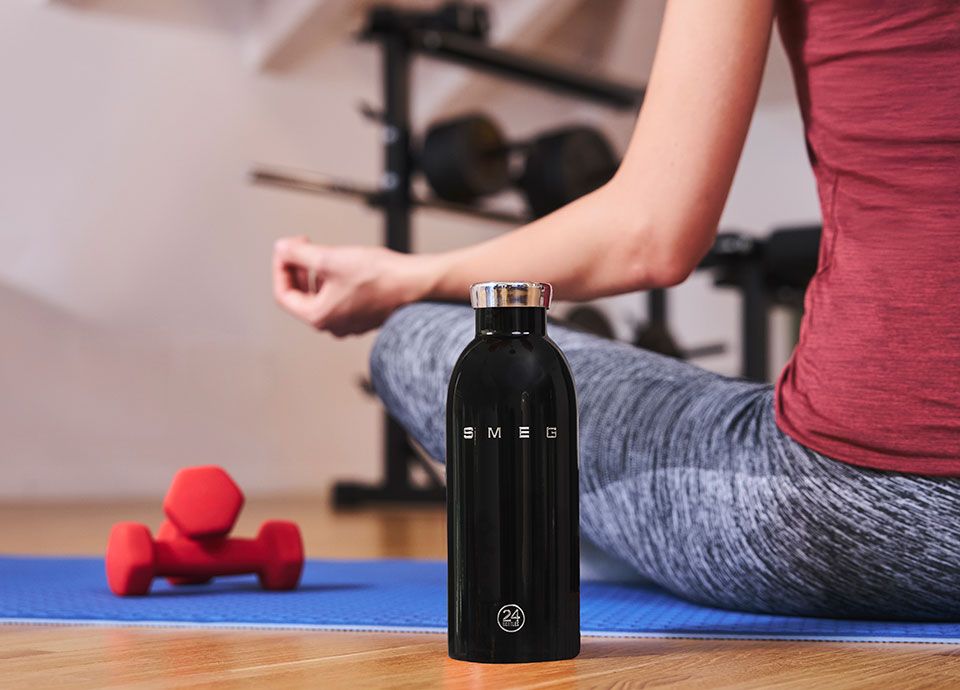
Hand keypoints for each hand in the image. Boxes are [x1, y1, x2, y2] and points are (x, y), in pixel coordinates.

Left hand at [272, 237, 433, 336]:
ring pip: (320, 296)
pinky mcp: (363, 315)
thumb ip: (298, 253)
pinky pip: (339, 298)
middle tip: (304, 247)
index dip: (280, 267)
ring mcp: (349, 322)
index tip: (287, 249)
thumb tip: (281, 249)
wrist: (415, 284)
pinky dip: (334, 281)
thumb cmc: (380, 277)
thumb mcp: (329, 259)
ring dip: (316, 274)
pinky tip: (345, 265)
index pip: (283, 293)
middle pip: (301, 296)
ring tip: (326, 254)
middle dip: (298, 269)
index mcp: (319, 317)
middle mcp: (333, 325)